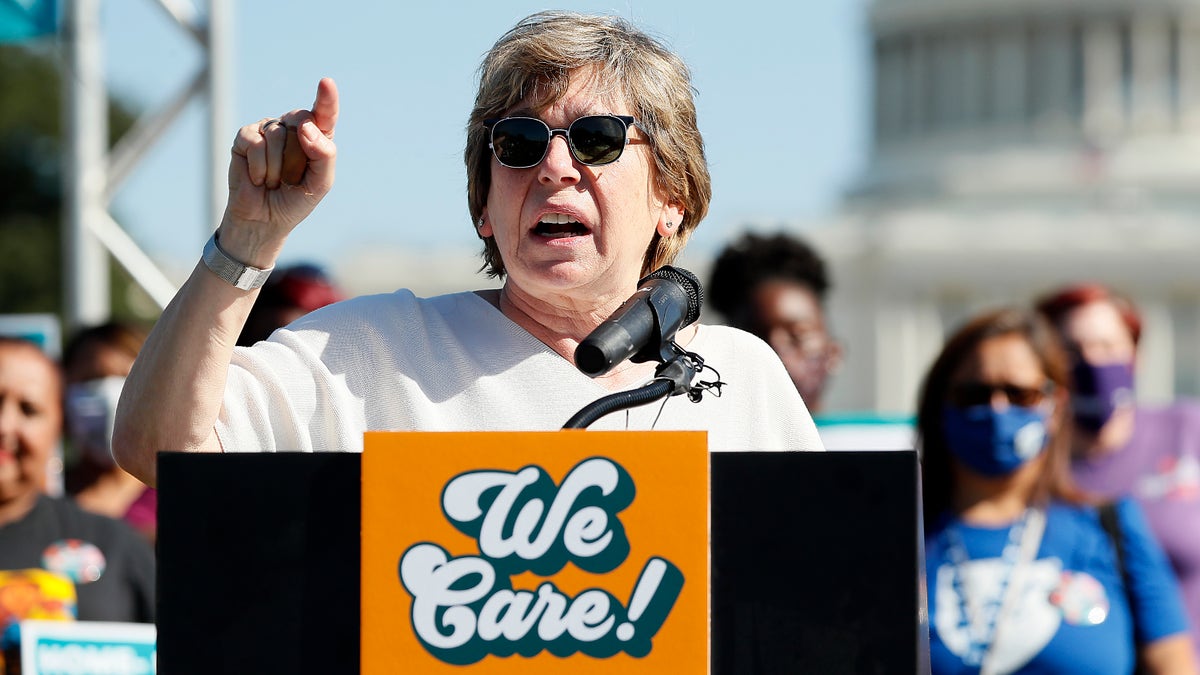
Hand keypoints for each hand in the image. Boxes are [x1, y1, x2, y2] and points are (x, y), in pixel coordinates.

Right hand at [222, 77, 338, 265]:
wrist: (264, 219)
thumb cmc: (296, 200)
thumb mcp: (320, 183)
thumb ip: (324, 155)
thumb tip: (305, 128)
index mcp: (316, 136)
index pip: (324, 113)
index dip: (326, 99)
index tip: (326, 83)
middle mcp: (293, 127)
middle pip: (301, 121)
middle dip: (299, 155)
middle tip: (292, 177)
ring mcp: (268, 130)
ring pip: (278, 135)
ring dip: (278, 168)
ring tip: (274, 181)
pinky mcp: (245, 137)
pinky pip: (255, 143)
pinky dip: (259, 167)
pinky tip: (258, 178)